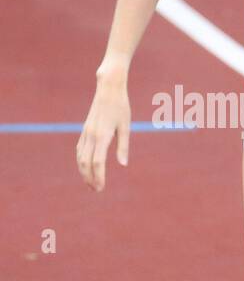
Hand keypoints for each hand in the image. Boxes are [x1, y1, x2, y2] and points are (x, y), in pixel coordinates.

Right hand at [77, 68, 130, 190]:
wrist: (108, 90)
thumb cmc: (121, 108)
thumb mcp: (126, 127)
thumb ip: (123, 147)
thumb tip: (123, 164)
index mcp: (103, 136)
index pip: (98, 162)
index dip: (99, 177)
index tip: (101, 188)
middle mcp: (91, 135)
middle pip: (86, 162)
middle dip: (89, 178)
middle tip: (96, 190)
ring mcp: (86, 132)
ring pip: (80, 156)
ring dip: (84, 171)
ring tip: (90, 182)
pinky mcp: (85, 129)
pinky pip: (80, 149)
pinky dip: (81, 160)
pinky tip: (85, 167)